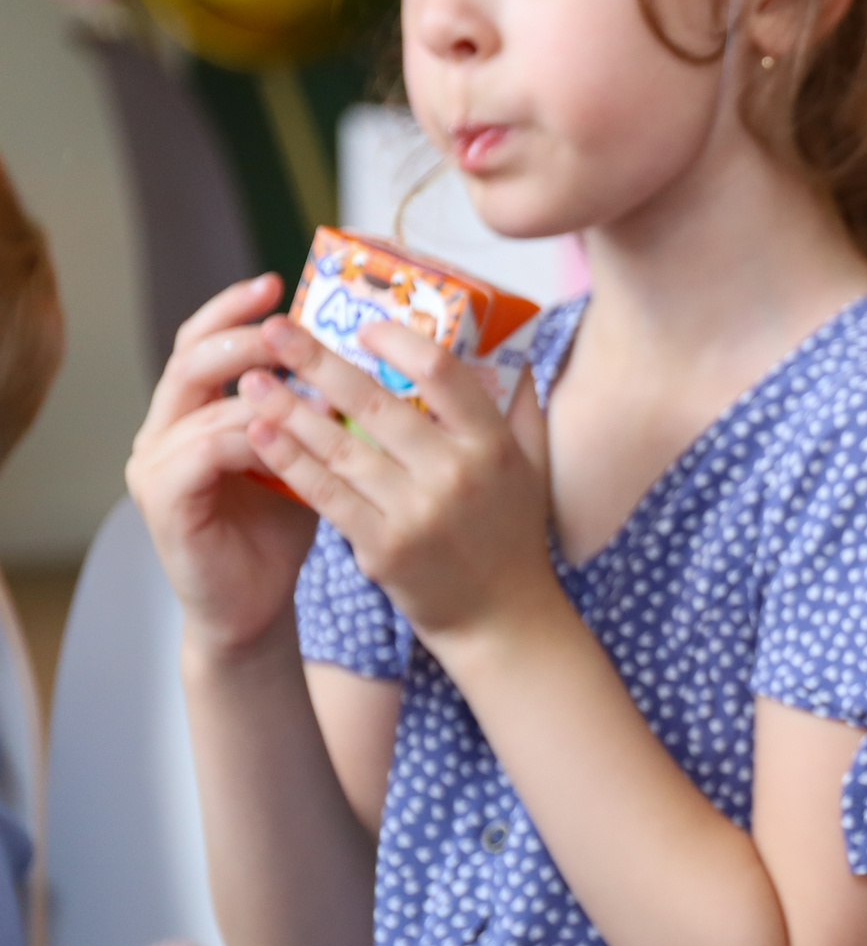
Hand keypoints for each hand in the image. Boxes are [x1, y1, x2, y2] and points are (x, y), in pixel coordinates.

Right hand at [127, 275, 320, 658]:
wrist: (253, 606)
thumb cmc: (281, 529)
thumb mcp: (306, 455)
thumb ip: (315, 411)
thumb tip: (376, 361)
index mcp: (194, 410)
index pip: (204, 340)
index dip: (234, 309)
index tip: (278, 283)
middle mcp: (163, 429)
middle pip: (191, 357)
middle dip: (243, 334)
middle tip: (289, 322)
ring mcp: (154, 464)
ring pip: (203, 404)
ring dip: (262, 392)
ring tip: (315, 385)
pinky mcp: (163, 500)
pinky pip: (205, 453)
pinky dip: (248, 439)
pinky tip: (287, 435)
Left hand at [239, 314, 556, 649]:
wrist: (502, 619)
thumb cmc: (511, 535)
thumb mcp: (533, 469)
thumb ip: (523, 410)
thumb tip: (512, 349)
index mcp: (492, 444)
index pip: (443, 373)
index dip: (398, 342)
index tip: (362, 326)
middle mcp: (457, 473)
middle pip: (378, 404)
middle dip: (319, 362)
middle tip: (277, 330)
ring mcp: (418, 512)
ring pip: (341, 448)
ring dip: (289, 409)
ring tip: (254, 379)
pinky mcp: (384, 547)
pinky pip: (326, 494)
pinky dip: (289, 461)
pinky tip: (260, 434)